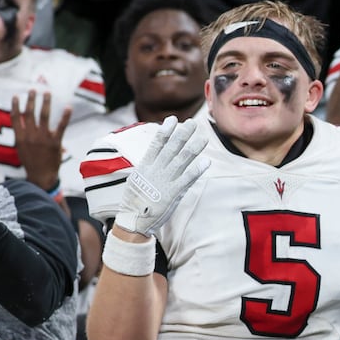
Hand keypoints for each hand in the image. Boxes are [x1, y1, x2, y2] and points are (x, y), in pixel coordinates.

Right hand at [10, 90, 68, 191]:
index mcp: (20, 137)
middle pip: (29, 113)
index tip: (17, 96)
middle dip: (31, 100)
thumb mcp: (22, 148)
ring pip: (44, 116)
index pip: (15, 118)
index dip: (16, 106)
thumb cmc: (31, 162)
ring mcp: (43, 138)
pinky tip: (68, 107)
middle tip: (33, 89)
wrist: (41, 176)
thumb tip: (23, 122)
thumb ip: (23, 135)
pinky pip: (61, 126)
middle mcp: (30, 136)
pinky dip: (65, 116)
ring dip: (45, 103)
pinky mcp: (55, 142)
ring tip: (47, 93)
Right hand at [113, 116, 209, 235]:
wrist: (134, 220)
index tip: (173, 119)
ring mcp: (165, 181)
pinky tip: (206, 162)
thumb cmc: (136, 200)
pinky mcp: (173, 193)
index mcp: (145, 166)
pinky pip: (187, 179)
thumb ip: (148, 166)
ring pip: (181, 161)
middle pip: (171, 148)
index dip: (166, 131)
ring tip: (203, 138)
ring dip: (194, 148)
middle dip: (183, 134)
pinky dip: (197, 170)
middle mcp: (155, 170)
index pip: (156, 144)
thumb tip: (156, 154)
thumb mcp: (137, 179)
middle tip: (193, 123)